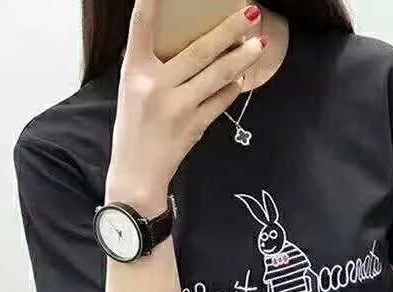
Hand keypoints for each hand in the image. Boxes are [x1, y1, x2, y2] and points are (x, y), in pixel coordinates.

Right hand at [106, 0, 264, 214]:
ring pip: (217, 75)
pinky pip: (220, 101)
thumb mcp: (133, 89)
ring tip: (259, 44)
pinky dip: (232, 88)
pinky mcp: (195, 126)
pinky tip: (242, 77)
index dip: (151, 3)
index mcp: (134, 71)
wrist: (137, 173)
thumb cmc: (135, 127)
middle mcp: (155, 85)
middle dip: (228, 30)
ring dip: (242, 58)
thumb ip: (156, 66)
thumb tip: (191, 42)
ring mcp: (178, 107)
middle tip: (250, 12)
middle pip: (199, 51)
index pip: (142, 27)